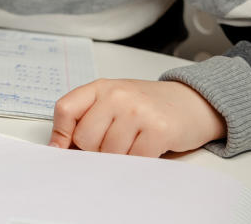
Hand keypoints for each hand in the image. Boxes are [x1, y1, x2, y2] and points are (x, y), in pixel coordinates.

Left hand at [49, 78, 225, 156]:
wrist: (191, 102)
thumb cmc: (147, 105)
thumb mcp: (113, 101)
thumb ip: (87, 118)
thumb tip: (59, 148)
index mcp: (101, 87)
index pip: (65, 109)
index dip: (60, 134)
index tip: (62, 149)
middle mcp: (117, 95)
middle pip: (85, 139)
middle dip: (95, 150)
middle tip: (114, 143)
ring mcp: (138, 111)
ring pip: (109, 153)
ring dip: (119, 157)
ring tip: (133, 143)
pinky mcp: (158, 130)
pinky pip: (133, 160)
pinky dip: (137, 162)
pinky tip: (146, 149)